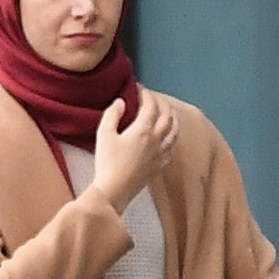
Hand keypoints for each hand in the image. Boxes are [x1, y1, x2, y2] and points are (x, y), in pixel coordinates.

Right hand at [90, 90, 177, 208]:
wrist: (114, 190)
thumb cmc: (107, 163)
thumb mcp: (104, 135)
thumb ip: (112, 114)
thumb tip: (120, 102)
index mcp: (143, 130)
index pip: (150, 105)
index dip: (146, 94)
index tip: (139, 88)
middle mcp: (156, 139)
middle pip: (167, 115)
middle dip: (161, 102)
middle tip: (153, 98)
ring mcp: (160, 153)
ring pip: (174, 131)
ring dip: (172, 117)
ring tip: (168, 112)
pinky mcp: (159, 166)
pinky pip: (172, 148)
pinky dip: (173, 138)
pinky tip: (170, 138)